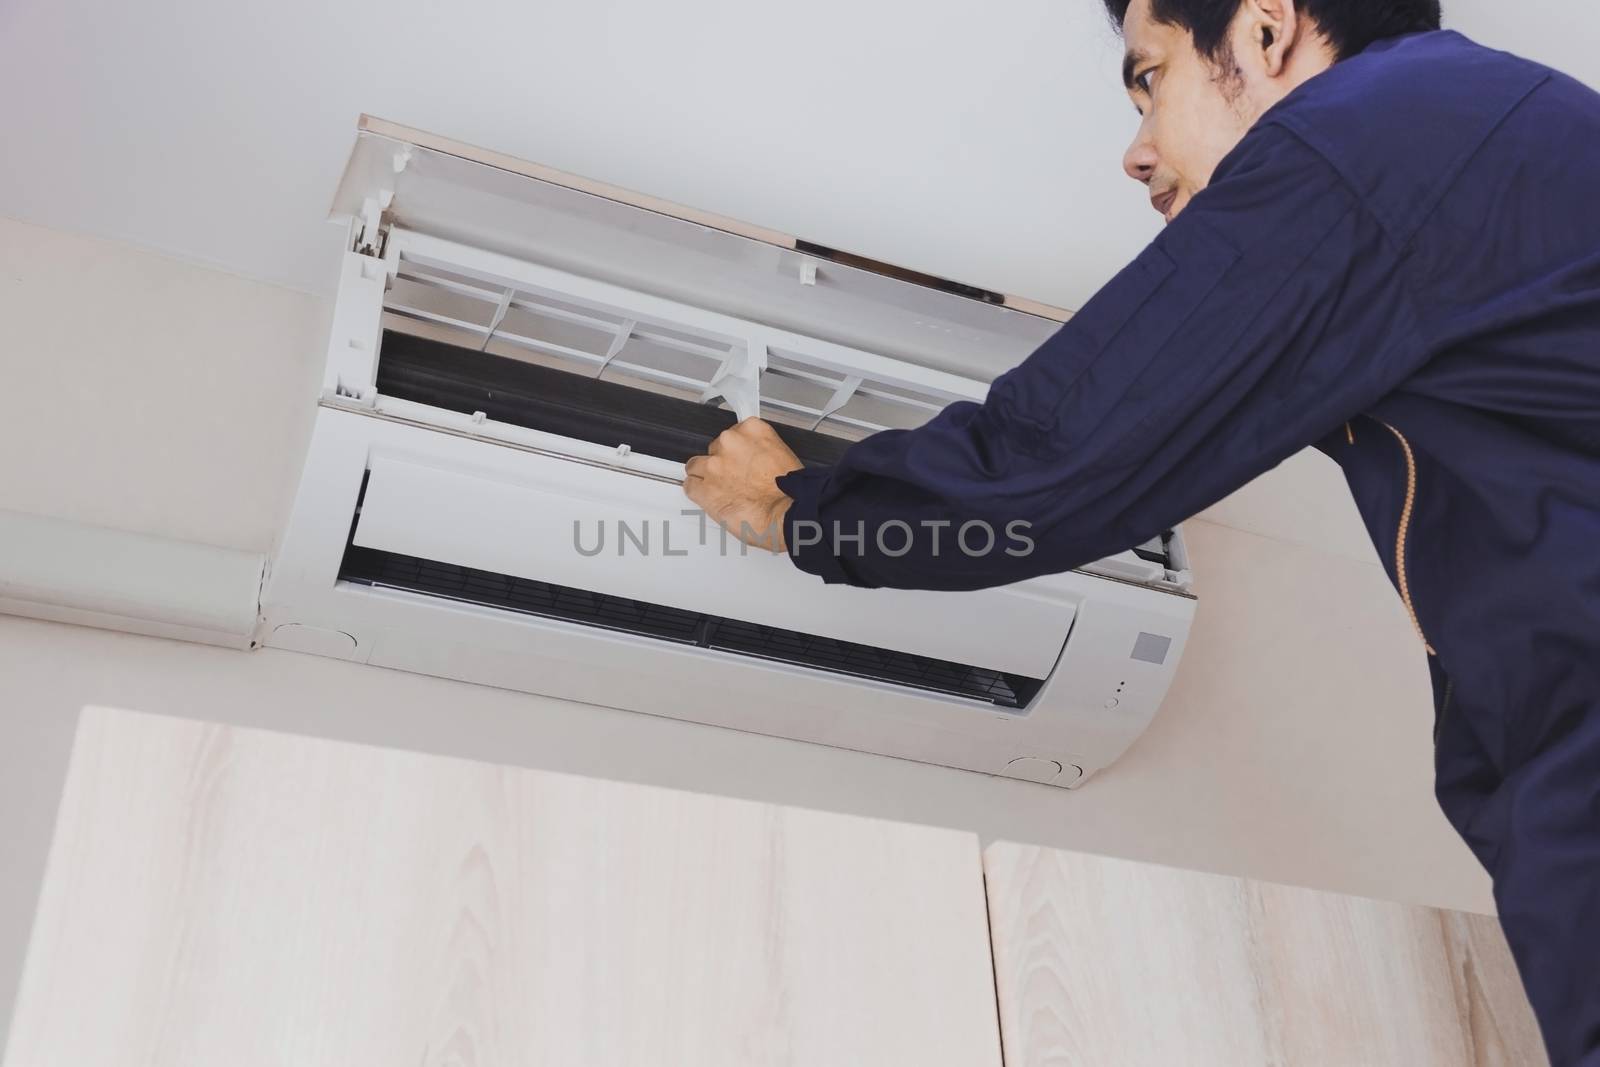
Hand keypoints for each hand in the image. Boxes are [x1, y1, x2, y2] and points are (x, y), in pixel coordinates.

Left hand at [683, 417, 803, 552]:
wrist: (787, 514)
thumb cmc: (789, 491)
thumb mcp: (781, 455)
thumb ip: (758, 450)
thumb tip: (750, 459)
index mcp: (752, 430)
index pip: (732, 434)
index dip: (735, 452)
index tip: (740, 461)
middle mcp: (730, 442)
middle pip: (714, 449)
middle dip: (722, 464)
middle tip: (735, 480)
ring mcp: (714, 464)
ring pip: (696, 465)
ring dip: (706, 477)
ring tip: (722, 491)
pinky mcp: (703, 487)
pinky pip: (690, 485)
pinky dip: (697, 492)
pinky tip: (711, 499)